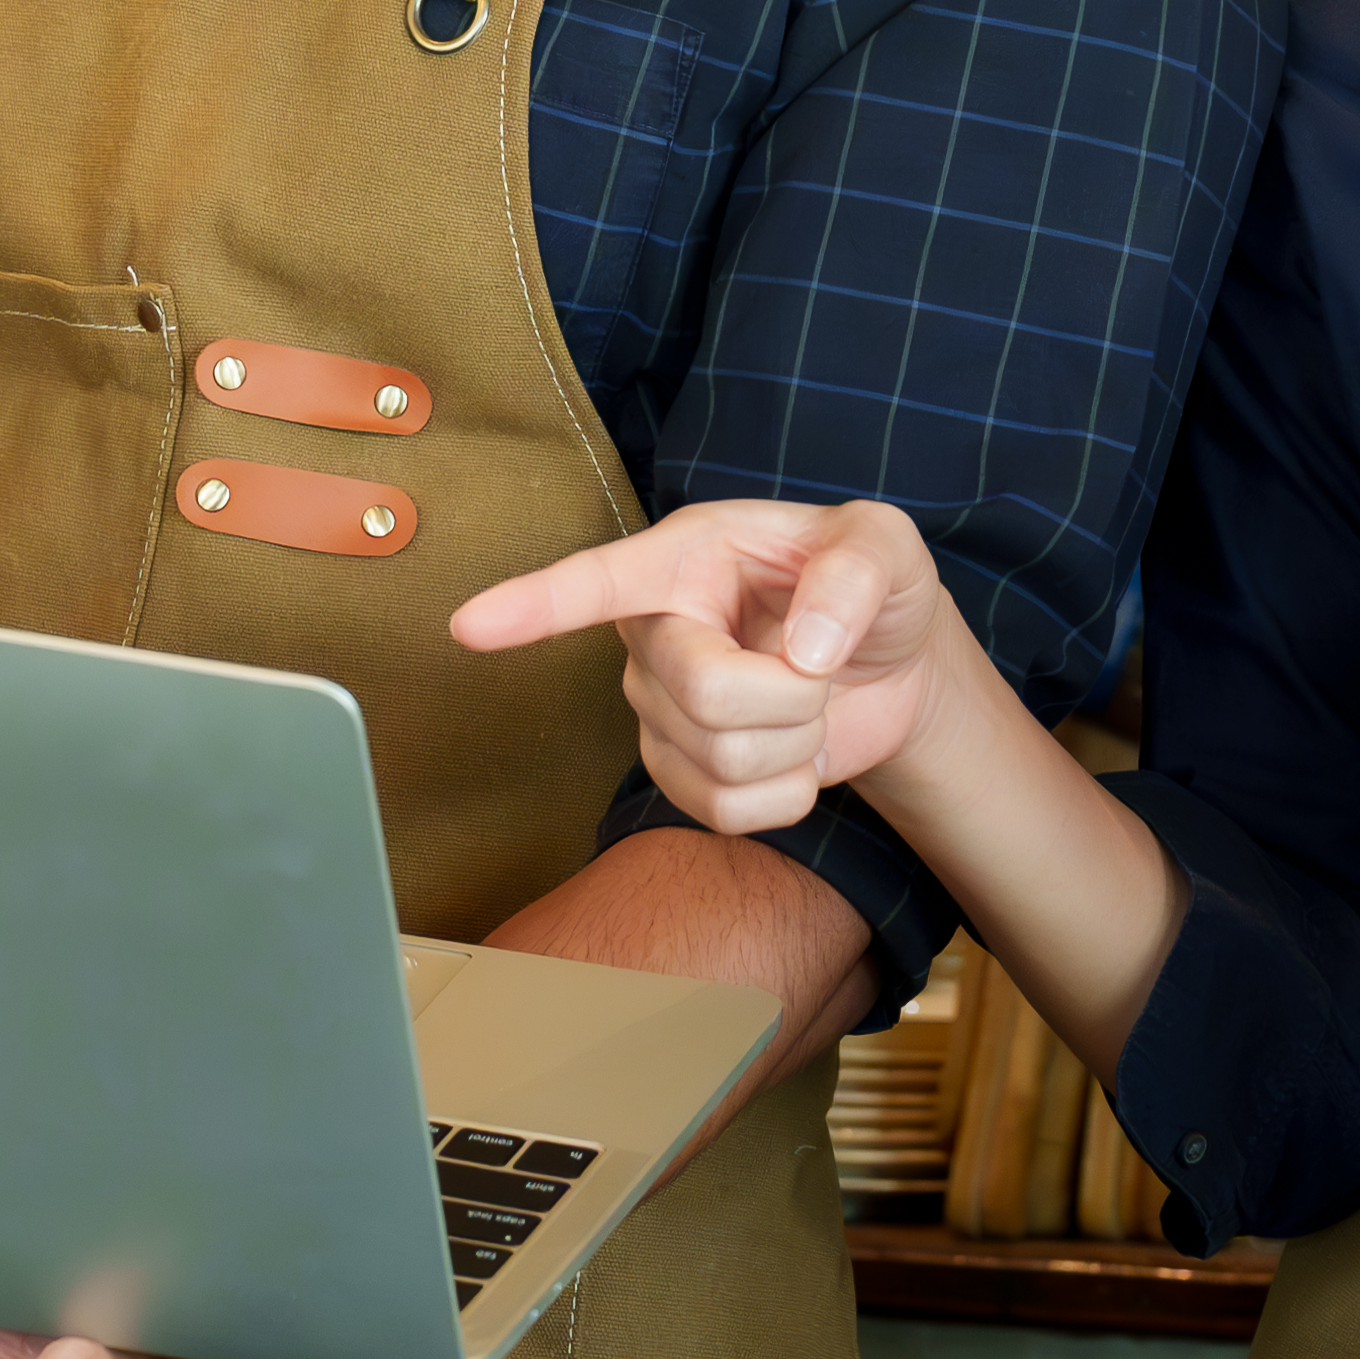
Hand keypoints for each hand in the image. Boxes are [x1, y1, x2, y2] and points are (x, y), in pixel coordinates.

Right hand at [449, 499, 961, 835]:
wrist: (890, 669)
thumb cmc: (873, 590)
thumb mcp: (888, 546)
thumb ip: (858, 572)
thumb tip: (803, 648)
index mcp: (685, 559)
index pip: (598, 584)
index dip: (533, 606)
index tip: (469, 626)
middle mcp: (654, 633)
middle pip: (703, 693)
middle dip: (793, 696)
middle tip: (819, 669)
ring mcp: (657, 709)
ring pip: (720, 759)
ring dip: (798, 743)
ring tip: (806, 704)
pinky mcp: (678, 773)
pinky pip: (727, 812)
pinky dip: (790, 796)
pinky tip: (796, 758)